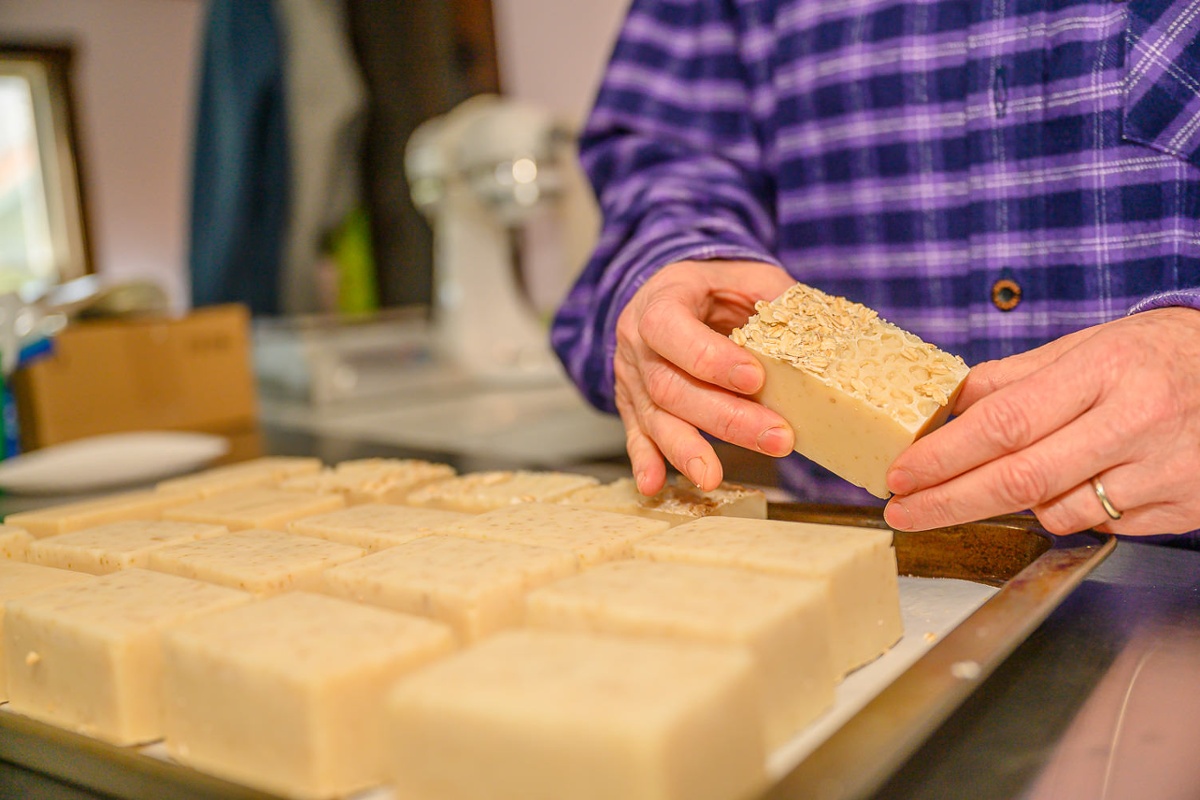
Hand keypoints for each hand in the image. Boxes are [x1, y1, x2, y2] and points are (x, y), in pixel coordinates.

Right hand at [614, 260, 796, 494]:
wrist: (672, 292)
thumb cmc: (713, 286)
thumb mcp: (746, 275)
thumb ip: (776, 298)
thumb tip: (819, 331)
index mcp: (662, 300)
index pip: (671, 329)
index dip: (709, 358)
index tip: (755, 379)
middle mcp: (638, 341)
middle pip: (670, 385)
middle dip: (723, 417)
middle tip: (774, 436)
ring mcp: (632, 376)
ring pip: (654, 417)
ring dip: (687, 449)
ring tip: (711, 477)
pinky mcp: (633, 404)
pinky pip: (636, 434)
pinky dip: (646, 461)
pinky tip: (654, 484)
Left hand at [883, 307, 1199, 534]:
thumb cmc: (1160, 355)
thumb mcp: (1089, 346)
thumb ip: (1014, 380)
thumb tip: (944, 408)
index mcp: (1105, 369)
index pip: (1003, 423)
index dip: (943, 456)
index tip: (900, 474)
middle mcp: (1136, 420)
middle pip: (1020, 478)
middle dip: (949, 501)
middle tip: (904, 512)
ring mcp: (1164, 470)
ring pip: (1057, 511)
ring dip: (1018, 504)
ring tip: (1020, 476)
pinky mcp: (1183, 507)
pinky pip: (1101, 526)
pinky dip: (1071, 511)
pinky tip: (1082, 482)